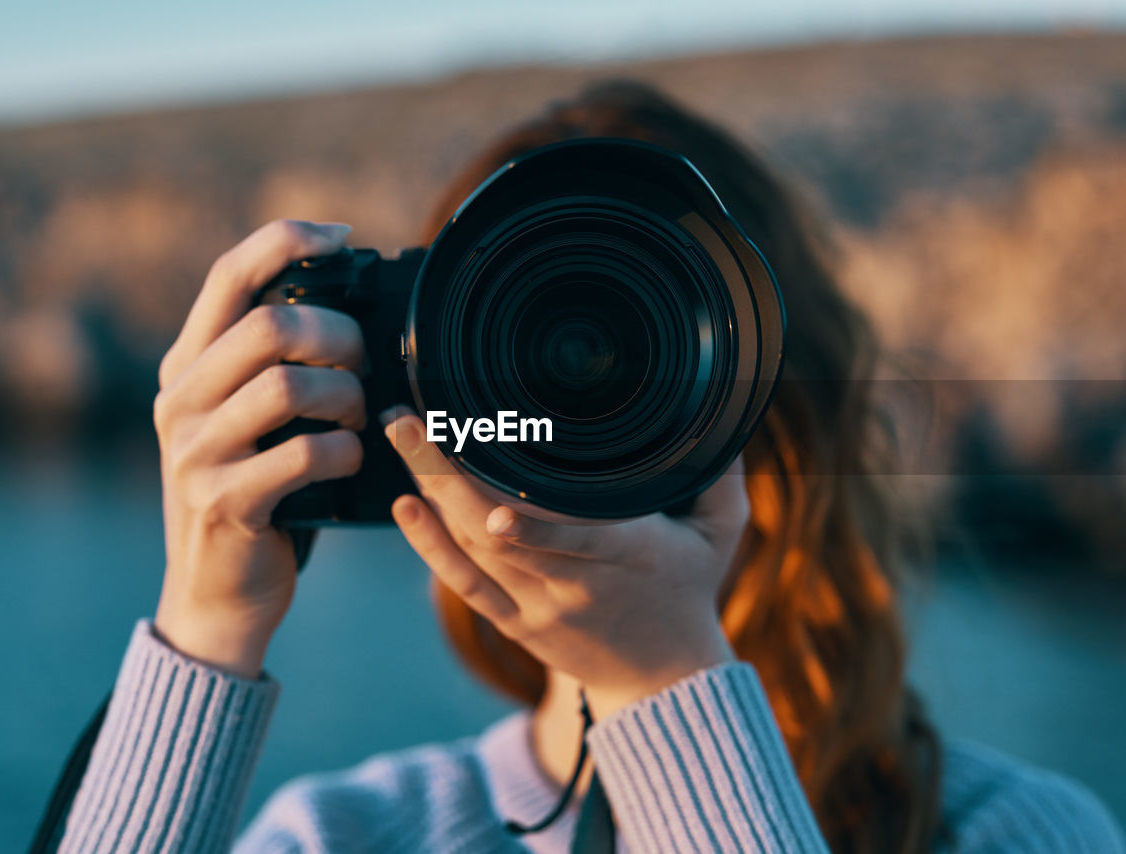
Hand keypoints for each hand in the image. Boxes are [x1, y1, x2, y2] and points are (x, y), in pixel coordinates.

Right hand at [153, 220, 365, 677]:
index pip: (229, 274)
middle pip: (270, 326)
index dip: (287, 241)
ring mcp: (195, 452)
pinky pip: (305, 455)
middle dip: (339, 336)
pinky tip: (352, 464)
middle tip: (366, 364)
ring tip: (360, 421)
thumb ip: (277, 369)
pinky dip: (346, 454)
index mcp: (188, 367)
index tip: (343, 238)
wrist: (217, 596)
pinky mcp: (224, 501)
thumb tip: (358, 312)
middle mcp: (180, 400)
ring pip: (290, 386)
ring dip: (348, 399)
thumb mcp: (251, 424)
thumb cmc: (259, 496)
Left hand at [382, 412, 746, 718]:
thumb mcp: (721, 533)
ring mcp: (538, 607)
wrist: (663, 680)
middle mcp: (575, 584)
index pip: (572, 533)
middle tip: (409, 419)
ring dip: (430, 493)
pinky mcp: (514, 623)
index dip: (528, 518)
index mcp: (627, 554)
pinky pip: (465, 585)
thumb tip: (724, 414)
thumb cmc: (691, 591)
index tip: (487, 473)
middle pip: (498, 531)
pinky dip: (430, 547)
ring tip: (401, 438)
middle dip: (446, 472)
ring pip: (472, 552)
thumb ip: (722, 475)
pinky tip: (405, 507)